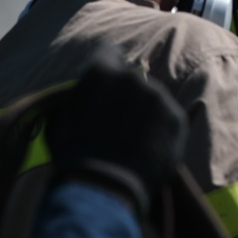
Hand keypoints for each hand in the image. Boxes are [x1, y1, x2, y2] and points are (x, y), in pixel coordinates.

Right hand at [47, 53, 188, 211]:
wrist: (104, 185)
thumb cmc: (74, 155)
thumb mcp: (60, 119)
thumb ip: (76, 98)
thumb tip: (80, 93)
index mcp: (100, 71)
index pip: (109, 52)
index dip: (109, 65)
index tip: (110, 79)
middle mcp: (132, 78)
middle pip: (132, 80)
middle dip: (127, 94)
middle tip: (120, 120)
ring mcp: (157, 97)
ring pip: (153, 99)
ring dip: (146, 112)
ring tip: (134, 141)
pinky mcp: (177, 118)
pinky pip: (169, 119)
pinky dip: (161, 130)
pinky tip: (148, 149)